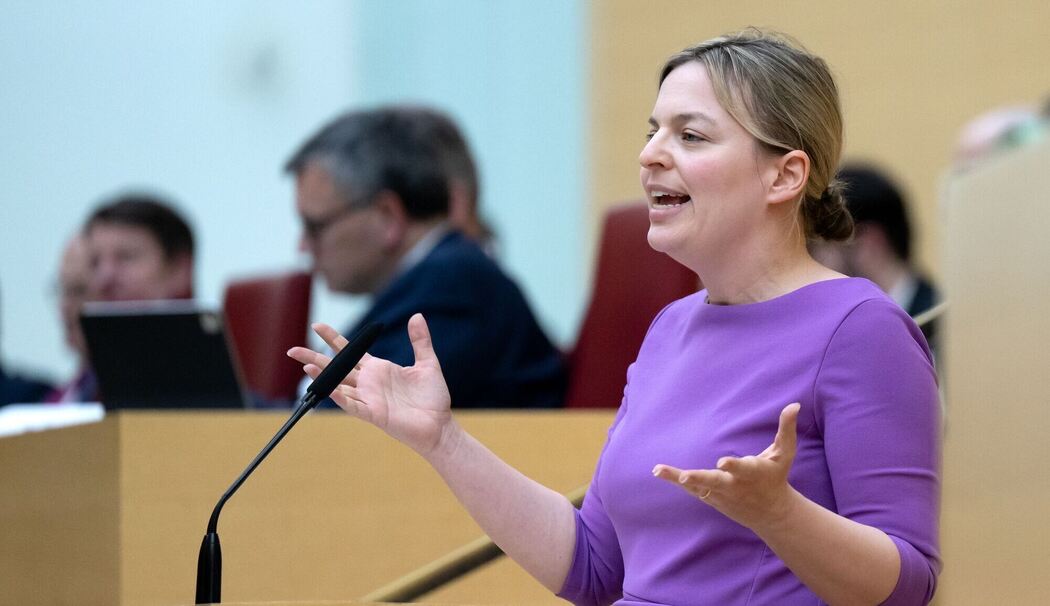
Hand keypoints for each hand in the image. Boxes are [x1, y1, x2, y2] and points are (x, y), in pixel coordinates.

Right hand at [287, 313, 452, 454]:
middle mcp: (369, 383)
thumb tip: (417, 316)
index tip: (317, 325)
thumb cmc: (433, 397)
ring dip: (323, 376)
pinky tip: (328, 389)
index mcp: (378, 369)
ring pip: (339, 385)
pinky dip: (340, 397)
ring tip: (305, 365)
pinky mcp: (374, 414)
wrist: (440, 424)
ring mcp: (369, 398)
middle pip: (336, 367)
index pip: (350, 351)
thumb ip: (420, 340)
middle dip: (314, 357)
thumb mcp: (428, 363)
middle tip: (292, 349)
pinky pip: (352, 405)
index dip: (333, 338)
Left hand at [653, 403, 801, 531]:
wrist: (771, 513)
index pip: (743, 469)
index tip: (723, 461)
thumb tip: (794, 405)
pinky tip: (658, 471)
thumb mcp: (784, 453)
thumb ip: (786, 429)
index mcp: (753, 473)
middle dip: (701, 479)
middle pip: (716, 482)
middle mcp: (735, 485)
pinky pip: (691, 489)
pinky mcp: (711, 497)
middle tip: (686, 476)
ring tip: (657, 469)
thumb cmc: (776, 476)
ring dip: (678, 479)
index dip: (734, 465)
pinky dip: (676, 481)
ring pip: (698, 487)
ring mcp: (721, 494)